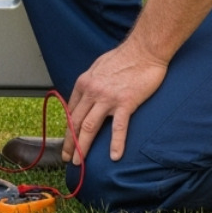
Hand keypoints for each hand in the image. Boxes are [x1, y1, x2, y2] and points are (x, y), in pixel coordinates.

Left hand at [62, 41, 168, 163]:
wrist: (144, 50)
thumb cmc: (124, 56)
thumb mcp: (98, 67)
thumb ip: (91, 82)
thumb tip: (87, 95)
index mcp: (84, 83)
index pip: (71, 110)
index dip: (68, 128)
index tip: (67, 141)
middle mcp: (92, 91)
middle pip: (76, 122)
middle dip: (70, 142)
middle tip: (67, 158)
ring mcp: (108, 98)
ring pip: (90, 127)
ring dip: (82, 147)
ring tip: (79, 162)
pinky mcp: (126, 103)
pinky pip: (118, 127)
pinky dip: (116, 144)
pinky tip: (114, 156)